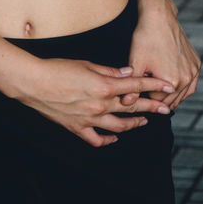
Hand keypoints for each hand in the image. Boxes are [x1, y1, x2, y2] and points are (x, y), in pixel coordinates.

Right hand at [16, 57, 175, 147]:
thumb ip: (109, 71)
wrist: (33, 83)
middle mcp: (100, 105)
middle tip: (166, 109)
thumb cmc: (58, 68)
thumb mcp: (86, 64)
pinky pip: (97, 139)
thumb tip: (128, 73)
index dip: (154, 86)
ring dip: (134, 124)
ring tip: (144, 121)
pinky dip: (108, 139)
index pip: (136, 86)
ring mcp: (89, 119)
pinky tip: (114, 137)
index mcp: (104, 86)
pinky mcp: (77, 128)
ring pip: (119, 126)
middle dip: (151, 107)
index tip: (169, 87)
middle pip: (132, 108)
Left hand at [115, 5, 200, 112]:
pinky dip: (184, 89)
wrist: (159, 17)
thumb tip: (125, 104)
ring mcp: (193, 71)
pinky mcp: (196, 63)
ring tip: (158, 95)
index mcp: (171, 82)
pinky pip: (192, 84)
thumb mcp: (135, 63)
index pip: (156, 102)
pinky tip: (174, 88)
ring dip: (172, 97)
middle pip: (170, 100)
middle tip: (147, 95)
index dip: (145, 98)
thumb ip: (132, 87)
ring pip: (183, 94)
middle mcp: (186, 79)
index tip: (138, 93)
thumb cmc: (145, 39)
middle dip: (158, 99)